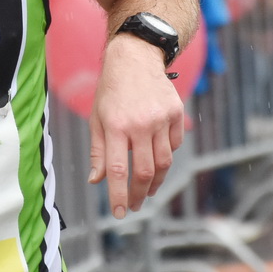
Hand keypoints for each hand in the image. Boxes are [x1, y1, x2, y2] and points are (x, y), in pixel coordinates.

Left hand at [88, 35, 185, 218]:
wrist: (135, 57)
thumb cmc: (111, 91)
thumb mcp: (96, 119)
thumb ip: (98, 152)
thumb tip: (96, 182)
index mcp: (115, 126)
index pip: (117, 170)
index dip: (119, 195)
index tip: (120, 213)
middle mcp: (140, 124)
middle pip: (145, 171)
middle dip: (140, 194)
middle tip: (135, 205)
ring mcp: (161, 118)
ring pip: (164, 162)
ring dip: (156, 181)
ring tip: (148, 190)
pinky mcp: (176, 112)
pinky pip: (174, 144)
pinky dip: (167, 156)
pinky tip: (157, 158)